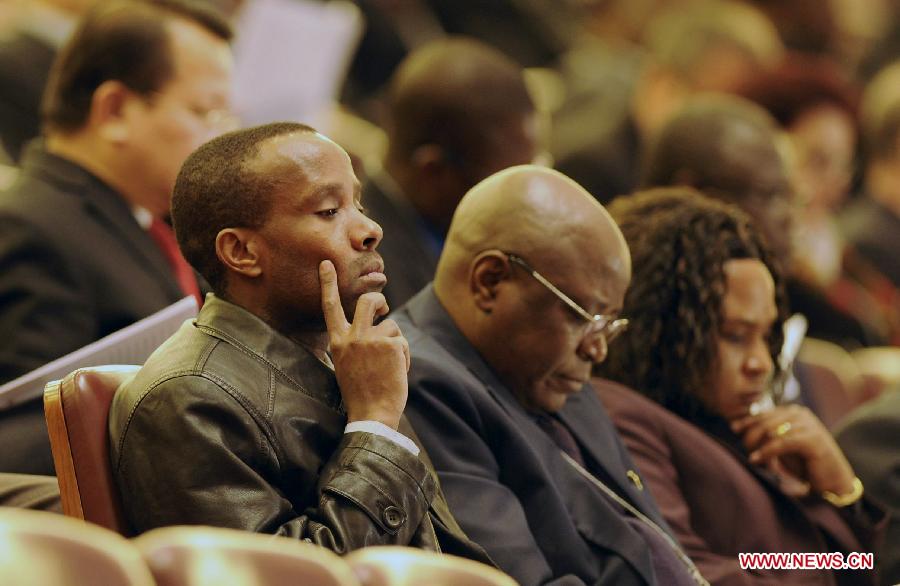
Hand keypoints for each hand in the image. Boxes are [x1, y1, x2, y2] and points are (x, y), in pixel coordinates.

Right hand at [319, 260, 409, 429]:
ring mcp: (370, 339)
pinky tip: (397, 371)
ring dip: (395, 343)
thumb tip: (374, 325)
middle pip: (368, 301)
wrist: (371, 414)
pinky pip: (401, 341)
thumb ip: (355, 343)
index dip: (328, 283)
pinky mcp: (389, 344)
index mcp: (336, 342)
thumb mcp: (347, 364)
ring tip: (390, 366)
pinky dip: (404, 356)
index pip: (329, 307)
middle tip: (385, 309)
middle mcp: (351, 337)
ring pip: (390, 325)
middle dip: (380, 300)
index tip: (326, 264)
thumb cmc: (361, 393)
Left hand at [731, 404, 855, 495]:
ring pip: (770, 431)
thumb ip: (765, 435)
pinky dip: (766, 452)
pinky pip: (781, 443)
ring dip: (758, 446)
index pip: (763, 413)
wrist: (834, 480)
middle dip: (751, 437)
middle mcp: (801, 414)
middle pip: (763, 421)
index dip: (747, 421)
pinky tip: (757, 460)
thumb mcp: (782, 445)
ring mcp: (808, 425)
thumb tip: (736, 427)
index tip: (734, 428)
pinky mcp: (812, 439)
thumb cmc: (805, 463)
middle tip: (748, 452)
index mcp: (793, 412)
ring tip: (754, 459)